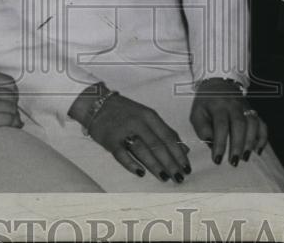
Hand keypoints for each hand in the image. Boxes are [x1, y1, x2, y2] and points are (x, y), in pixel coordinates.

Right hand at [0, 69, 22, 138]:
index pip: (8, 82)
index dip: (12, 92)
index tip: (11, 99)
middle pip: (12, 96)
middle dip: (14, 105)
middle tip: (11, 112)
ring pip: (12, 108)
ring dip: (15, 115)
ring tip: (15, 121)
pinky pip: (7, 120)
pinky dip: (14, 123)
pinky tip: (15, 127)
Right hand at [70, 87, 191, 182]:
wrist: (97, 104)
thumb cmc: (126, 112)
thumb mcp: (147, 116)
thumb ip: (165, 131)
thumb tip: (184, 150)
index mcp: (149, 116)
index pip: (168, 136)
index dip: (179, 153)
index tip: (187, 167)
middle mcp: (138, 122)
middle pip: (158, 145)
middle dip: (171, 163)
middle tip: (179, 177)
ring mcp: (124, 131)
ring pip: (143, 151)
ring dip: (156, 166)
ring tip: (166, 178)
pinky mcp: (110, 140)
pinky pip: (122, 155)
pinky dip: (132, 164)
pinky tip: (141, 173)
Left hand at [191, 78, 267, 165]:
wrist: (219, 83)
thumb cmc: (206, 102)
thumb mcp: (197, 112)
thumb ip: (202, 128)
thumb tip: (210, 142)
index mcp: (218, 105)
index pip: (220, 125)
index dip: (220, 143)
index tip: (218, 159)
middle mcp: (234, 105)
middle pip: (239, 124)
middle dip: (238, 145)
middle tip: (234, 162)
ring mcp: (245, 107)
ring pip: (253, 123)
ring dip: (251, 142)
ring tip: (246, 158)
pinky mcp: (253, 111)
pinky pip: (262, 123)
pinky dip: (262, 137)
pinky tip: (258, 150)